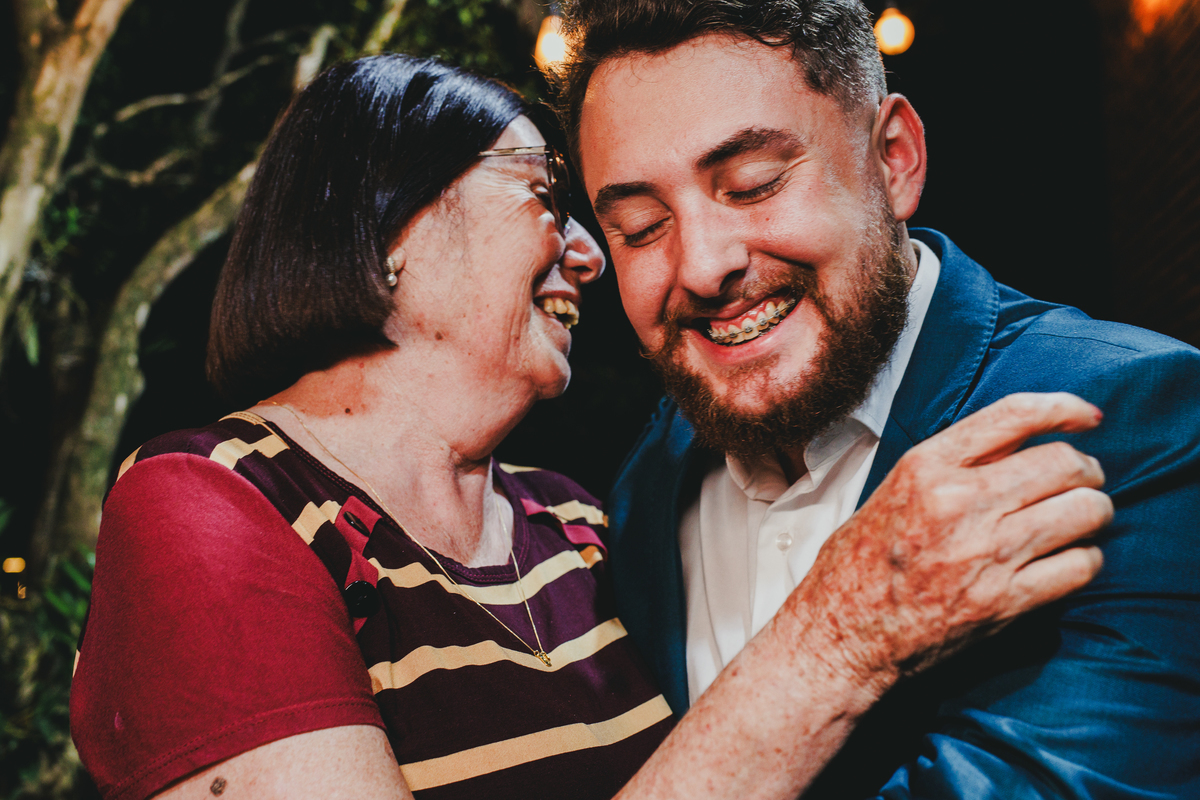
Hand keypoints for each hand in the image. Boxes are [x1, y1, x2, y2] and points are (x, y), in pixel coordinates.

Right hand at [791, 392, 1110, 695]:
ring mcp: (985, 552)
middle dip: (1086, 470)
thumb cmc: (861, 562)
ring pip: (1084, 511)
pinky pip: (1080, 566)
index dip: (1064, 408)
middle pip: (1063, 462)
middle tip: (1083, 481)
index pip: (1015, 415)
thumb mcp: (895, 489)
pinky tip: (1071, 560)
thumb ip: (953, 465)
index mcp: (926, 466)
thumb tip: (1019, 446)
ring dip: (1094, 512)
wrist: (843, 631)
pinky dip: (1086, 560)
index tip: (1086, 417)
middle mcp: (959, 502)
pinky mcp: (1004, 600)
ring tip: (1081, 519)